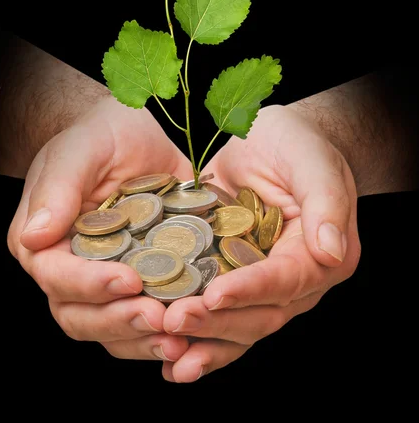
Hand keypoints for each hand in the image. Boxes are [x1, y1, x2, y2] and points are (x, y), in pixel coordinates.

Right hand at [7, 95, 193, 362]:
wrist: (143, 132)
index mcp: (45, 242)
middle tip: (159, 318)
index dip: (90, 285)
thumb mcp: (81, 150)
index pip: (57, 277)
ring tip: (179, 337)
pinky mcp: (144, 283)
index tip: (130, 280)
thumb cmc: (103, 134)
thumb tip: (34, 237)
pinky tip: (194, 334)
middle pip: (81, 317)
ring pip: (113, 330)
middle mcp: (71, 270)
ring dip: (144, 340)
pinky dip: (166, 334)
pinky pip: (146, 322)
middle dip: (119, 321)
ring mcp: (108, 282)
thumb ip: (57, 190)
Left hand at [161, 104, 360, 381]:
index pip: (287, 280)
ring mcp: (263, 284)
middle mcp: (296, 280)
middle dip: (218, 322)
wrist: (270, 140)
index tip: (215, 295)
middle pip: (260, 314)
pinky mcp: (234, 280)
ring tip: (167, 348)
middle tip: (174, 321)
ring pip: (238, 325)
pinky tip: (169, 357)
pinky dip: (198, 338)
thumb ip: (326, 201)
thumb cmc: (296, 144)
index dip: (251, 289)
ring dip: (203, 340)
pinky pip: (220, 317)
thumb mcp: (312, 161)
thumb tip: (330, 250)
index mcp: (321, 255)